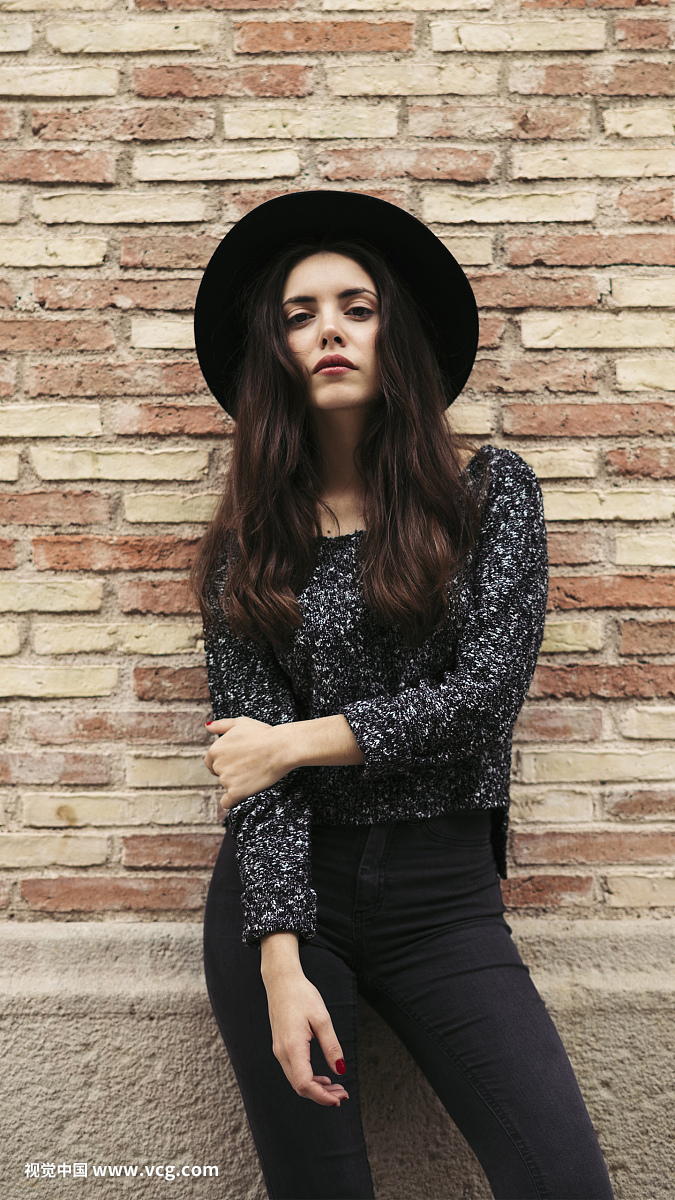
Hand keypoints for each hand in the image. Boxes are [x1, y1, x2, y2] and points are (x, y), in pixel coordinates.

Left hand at [204, 716, 291, 810]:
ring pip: (226, 786)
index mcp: (215, 750)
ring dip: (237, 783)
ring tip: (254, 773)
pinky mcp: (236, 792)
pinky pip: (227, 802)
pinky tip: (242, 794)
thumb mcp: (241, 723)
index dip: (224, 762)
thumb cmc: (263, 733)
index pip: (210, 763)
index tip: (238, 761)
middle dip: (231, 772)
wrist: (281, 747)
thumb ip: (222, 725)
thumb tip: (207, 727)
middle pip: (219, 774)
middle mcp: (217, 765)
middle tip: (249, 766)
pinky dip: (233, 800)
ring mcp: (226, 780)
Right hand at [263, 968, 349, 1107]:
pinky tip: (323, 1078)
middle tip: (344, 1095)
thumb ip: (331, 1046)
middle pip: (300, 1087)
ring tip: (337, 1088)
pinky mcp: (281, 1047)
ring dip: (316, 1089)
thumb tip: (341, 1070)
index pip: (305, 1084)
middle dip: (322, 1096)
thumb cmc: (301, 995)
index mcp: (292, 1047)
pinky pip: (294, 1071)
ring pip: (296, 1081)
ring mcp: (279, 1051)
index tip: (340, 1098)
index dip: (322, 1096)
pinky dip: (309, 1079)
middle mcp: (282, 1053)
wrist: (281, 981)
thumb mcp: (322, 1018)